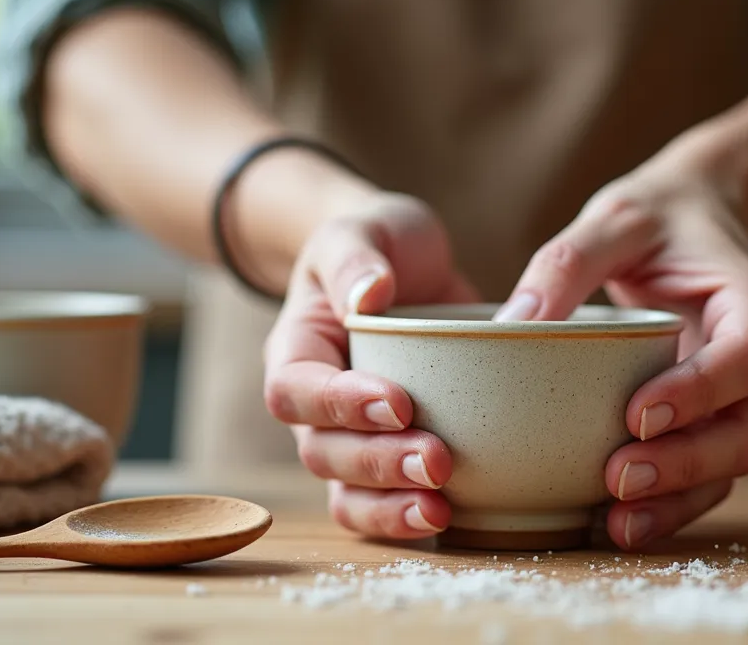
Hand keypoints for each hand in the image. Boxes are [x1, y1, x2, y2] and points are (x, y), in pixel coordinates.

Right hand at [263, 192, 478, 538]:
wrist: (405, 263)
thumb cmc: (377, 243)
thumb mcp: (363, 229)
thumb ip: (357, 256)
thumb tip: (371, 293)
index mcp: (296, 349)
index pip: (296, 390)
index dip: (340, 405)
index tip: (400, 402)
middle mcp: (314, 405)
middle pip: (323, 452)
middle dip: (378, 463)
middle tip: (438, 459)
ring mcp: (348, 437)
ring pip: (346, 493)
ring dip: (390, 506)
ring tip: (441, 508)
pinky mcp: (389, 454)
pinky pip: (380, 505)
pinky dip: (406, 519)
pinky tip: (451, 518)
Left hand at [495, 143, 747, 549]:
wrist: (703, 217)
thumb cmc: (660, 216)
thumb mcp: (615, 218)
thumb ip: (568, 261)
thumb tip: (513, 326)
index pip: (743, 358)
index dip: (698, 392)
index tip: (638, 415)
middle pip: (747, 428)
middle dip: (686, 464)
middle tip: (616, 480)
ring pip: (734, 462)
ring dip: (679, 498)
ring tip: (616, 524)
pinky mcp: (721, 418)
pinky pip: (710, 471)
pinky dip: (673, 501)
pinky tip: (621, 523)